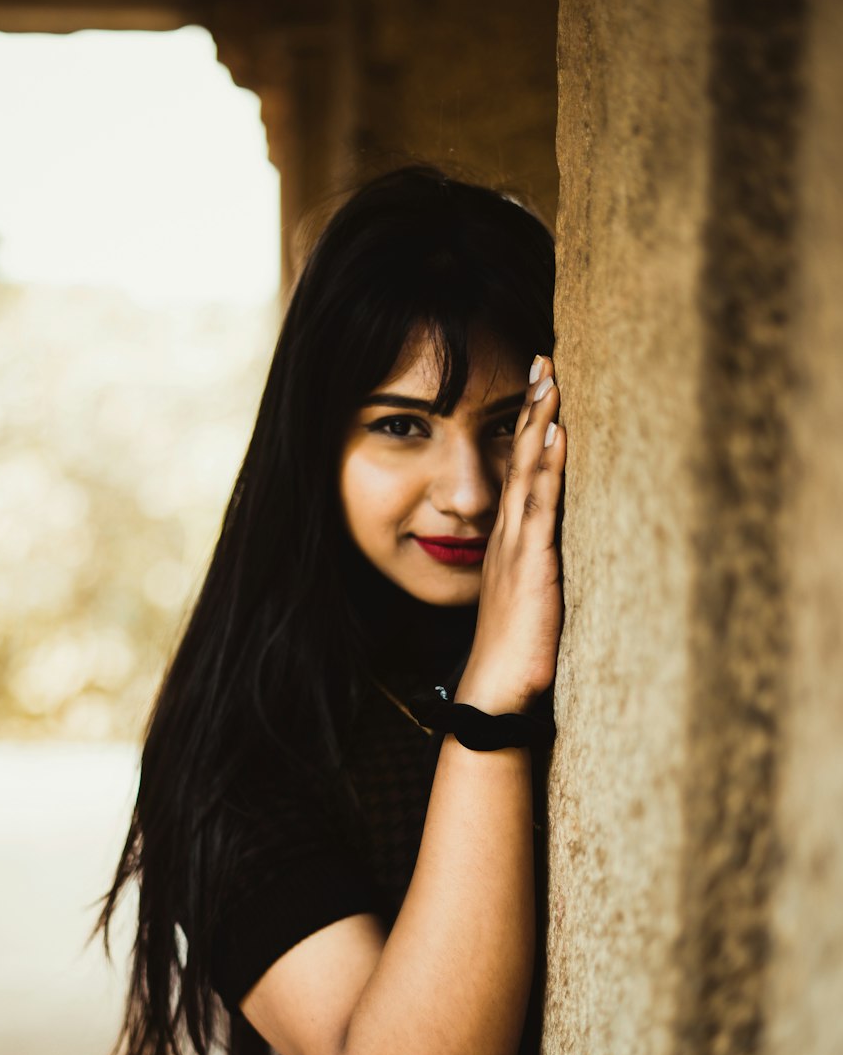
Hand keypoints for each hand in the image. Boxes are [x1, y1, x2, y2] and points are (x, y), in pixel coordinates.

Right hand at [455, 354, 565, 714]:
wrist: (497, 695)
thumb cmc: (516, 655)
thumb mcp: (528, 604)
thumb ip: (538, 575)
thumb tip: (552, 560)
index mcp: (508, 544)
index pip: (519, 474)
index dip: (528, 430)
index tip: (539, 387)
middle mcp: (508, 536)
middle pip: (520, 459)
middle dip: (531, 408)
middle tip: (543, 359)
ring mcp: (516, 547)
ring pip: (528, 472)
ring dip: (539, 422)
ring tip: (549, 378)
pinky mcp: (531, 564)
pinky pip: (538, 505)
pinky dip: (547, 466)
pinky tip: (556, 434)